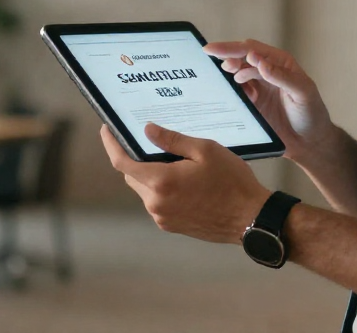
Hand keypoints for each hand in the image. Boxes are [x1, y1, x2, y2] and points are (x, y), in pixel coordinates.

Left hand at [101, 123, 269, 243]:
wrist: (250, 218)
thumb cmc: (232, 182)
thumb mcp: (205, 150)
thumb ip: (173, 140)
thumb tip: (147, 130)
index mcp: (161, 182)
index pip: (122, 163)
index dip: (111, 144)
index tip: (106, 130)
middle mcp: (156, 203)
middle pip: (131, 176)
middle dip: (133, 157)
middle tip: (146, 140)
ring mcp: (163, 217)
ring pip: (143, 190)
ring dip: (148, 174)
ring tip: (170, 159)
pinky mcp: (172, 225)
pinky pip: (156, 202)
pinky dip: (160, 188)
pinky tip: (179, 178)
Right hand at [203, 39, 332, 161]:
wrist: (310, 143)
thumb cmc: (312, 114)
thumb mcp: (302, 93)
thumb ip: (282, 77)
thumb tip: (259, 62)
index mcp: (280, 63)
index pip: (252, 50)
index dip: (232, 48)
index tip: (213, 49)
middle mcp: (267, 71)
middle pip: (240, 58)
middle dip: (225, 56)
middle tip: (211, 58)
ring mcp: (258, 87)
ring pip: (236, 74)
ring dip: (226, 72)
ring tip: (221, 75)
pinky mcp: (252, 104)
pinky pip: (236, 93)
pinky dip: (227, 90)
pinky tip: (223, 90)